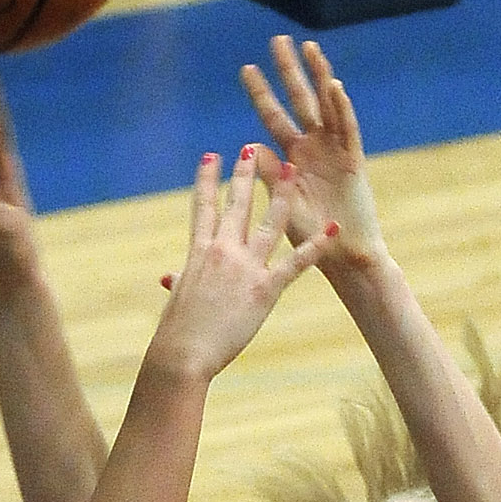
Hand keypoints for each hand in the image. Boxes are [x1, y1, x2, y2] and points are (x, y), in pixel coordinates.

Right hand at [149, 149, 332, 381]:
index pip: (202, 208)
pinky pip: (295, 263)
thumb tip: (169, 279)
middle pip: (237, 204)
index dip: (206, 180)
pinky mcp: (264, 289)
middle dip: (245, 174)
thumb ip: (180, 282)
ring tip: (291, 170)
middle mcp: (223, 251)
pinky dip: (316, 246)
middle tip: (252, 149)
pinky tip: (331, 230)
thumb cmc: (176, 333)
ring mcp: (245, 267)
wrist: (183, 352)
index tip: (210, 157)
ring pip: (269, 221)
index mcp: (199, 252)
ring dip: (282, 194)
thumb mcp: (179, 299)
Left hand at [239, 36, 385, 269]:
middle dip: (288, 71)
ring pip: (326, 106)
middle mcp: (313, 148)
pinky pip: (347, 129)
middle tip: (277, 40)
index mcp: (292, 158)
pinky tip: (333, 86)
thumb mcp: (282, 205)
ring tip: (309, 48)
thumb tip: (250, 146)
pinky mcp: (353, 160)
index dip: (261, 93)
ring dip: (318, 77)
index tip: (246, 68)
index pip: (273, 118)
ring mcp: (335, 151)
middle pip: (300, 101)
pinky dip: (341, 108)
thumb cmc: (310, 238)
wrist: (343, 257)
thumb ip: (268, 176)